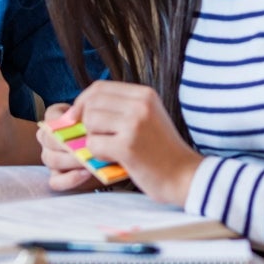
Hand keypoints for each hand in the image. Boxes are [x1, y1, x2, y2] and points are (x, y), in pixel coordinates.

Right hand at [36, 103, 98, 191]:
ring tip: (90, 160)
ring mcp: (51, 158)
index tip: (84, 125)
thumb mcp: (96, 112)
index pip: (51, 119)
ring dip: (72, 160)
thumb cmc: (100, 126)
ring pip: (52, 160)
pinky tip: (86, 173)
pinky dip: (70, 179)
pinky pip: (56, 182)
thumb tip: (74, 115)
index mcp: (54, 120)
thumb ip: (85, 107)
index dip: (65, 123)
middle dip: (70, 144)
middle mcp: (48, 139)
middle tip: (89, 145)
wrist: (110, 145)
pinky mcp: (58, 177)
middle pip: (49, 140)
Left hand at [66, 81, 201, 205]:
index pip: (99, 87)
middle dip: (86, 122)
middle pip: (91, 103)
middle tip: (98, 138)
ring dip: (93, 139)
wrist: (186, 176)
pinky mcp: (128, 146)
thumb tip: (77, 110)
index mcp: (144, 94)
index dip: (82, 102)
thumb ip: (119, 108)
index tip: (77, 117)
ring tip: (111, 149)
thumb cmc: (161, 150)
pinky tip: (114, 159)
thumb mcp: (147, 117)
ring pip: (90, 122)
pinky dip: (98, 154)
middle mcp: (140, 104)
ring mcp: (134, 124)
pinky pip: (94, 144)